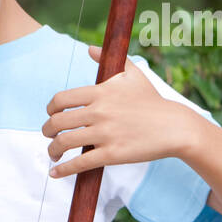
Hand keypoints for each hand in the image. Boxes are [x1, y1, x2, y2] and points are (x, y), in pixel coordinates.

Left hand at [42, 45, 195, 177]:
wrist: (174, 126)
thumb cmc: (153, 101)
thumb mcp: (133, 74)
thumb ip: (109, 59)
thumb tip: (90, 48)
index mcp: (100, 92)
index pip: (60, 99)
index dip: (50, 109)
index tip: (51, 115)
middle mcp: (99, 111)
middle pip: (57, 122)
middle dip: (47, 131)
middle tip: (49, 136)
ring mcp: (104, 134)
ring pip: (64, 143)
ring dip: (52, 150)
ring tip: (53, 153)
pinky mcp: (112, 154)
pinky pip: (80, 163)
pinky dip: (63, 169)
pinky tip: (55, 173)